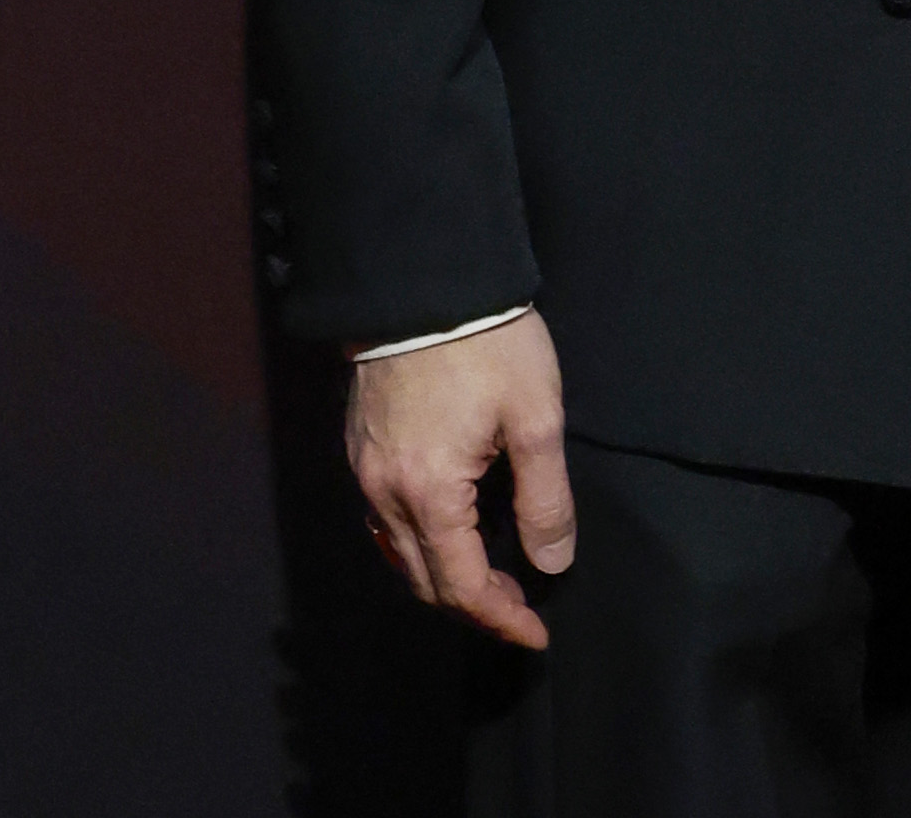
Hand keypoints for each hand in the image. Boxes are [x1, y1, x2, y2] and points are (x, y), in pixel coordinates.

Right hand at [349, 312, 574, 644]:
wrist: (423, 278)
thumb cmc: (488, 343)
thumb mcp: (536, 417)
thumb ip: (544, 497)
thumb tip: (552, 563)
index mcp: (429, 492)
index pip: (461, 585)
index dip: (500, 617)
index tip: (536, 633)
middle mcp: (384, 493)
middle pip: (423, 581)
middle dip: (473, 605)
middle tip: (521, 609)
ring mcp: (364, 470)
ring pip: (399, 554)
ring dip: (443, 577)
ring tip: (493, 577)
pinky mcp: (359, 447)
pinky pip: (383, 520)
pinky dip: (418, 543)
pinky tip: (451, 532)